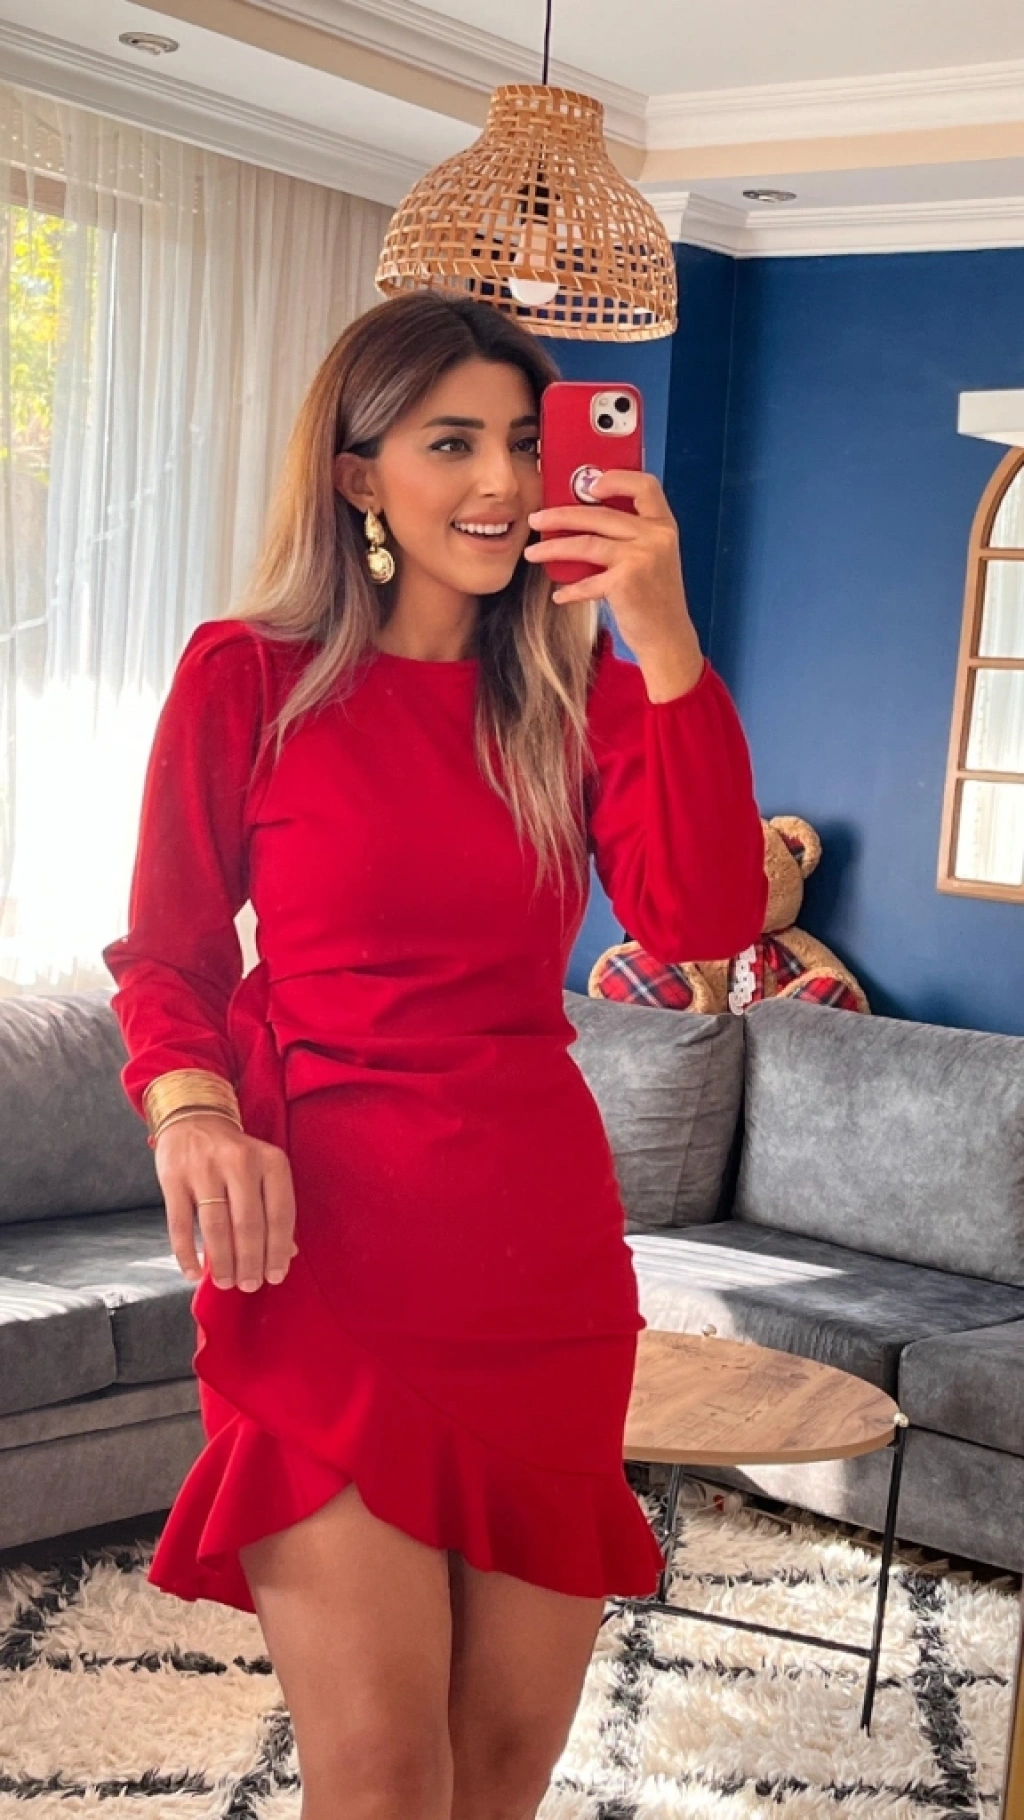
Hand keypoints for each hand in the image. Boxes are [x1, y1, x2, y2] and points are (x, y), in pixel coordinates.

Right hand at [153, 1112, 297, 1292]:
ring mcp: (204, 1170)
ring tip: (227, 1282)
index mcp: (270, 1160)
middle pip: (249, 1224)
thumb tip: (287, 1254)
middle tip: (250, 1285)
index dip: (278, 1250)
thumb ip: (275, 1207)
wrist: (194, 1117)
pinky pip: (180, 1225)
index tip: (276, 1276)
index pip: (280, 1214)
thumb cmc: (236, 1154)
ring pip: (216, 1227)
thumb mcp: (264, 1169)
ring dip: (222, 1262)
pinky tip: (193, 1272)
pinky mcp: (173, 1178)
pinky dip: (186, 1254)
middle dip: (250, 1262)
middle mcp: (240, 1162)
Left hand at [524, 469, 704, 696]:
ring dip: (553, 547)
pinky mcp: (625, 582)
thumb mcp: (652, 557)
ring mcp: (641, 557)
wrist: (668, 637)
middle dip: (560, 515)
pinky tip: (560, 595)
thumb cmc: (655, 599)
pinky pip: (586, 581)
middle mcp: (656, 537)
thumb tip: (580, 518)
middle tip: (537, 519)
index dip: (616, 478)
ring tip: (532, 553)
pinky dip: (569, 590)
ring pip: (585, 543)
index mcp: (664, 525)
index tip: (589, 484)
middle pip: (599, 513)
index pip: (645, 485)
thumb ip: (629, 535)